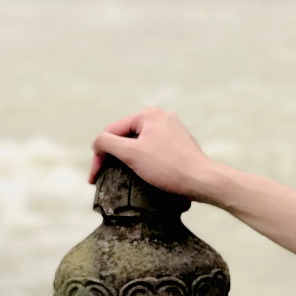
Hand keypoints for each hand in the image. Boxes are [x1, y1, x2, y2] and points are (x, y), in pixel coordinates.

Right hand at [89, 107, 218, 202]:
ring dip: (124, 159)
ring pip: (137, 144)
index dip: (99, 154)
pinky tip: (137, 174)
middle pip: (125, 136)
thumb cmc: (168, 167)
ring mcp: (171, 129)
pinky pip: (151, 149)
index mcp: (149, 114)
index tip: (93, 177)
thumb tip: (97, 142)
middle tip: (100, 178)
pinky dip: (140, 160)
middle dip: (111, 156)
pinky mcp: (177, 143)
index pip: (113, 131)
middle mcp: (161, 117)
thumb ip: (108, 143)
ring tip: (115, 177)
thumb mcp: (132, 153)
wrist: (202, 180)